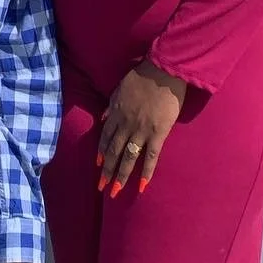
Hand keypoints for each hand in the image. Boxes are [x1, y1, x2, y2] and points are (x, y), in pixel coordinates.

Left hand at [98, 61, 186, 195]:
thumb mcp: (120, 88)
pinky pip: (151, 157)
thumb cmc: (143, 76)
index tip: (98, 165)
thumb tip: (103, 117)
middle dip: (106, 170)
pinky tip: (141, 186)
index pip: (105, 137)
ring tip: (115, 191)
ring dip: (121, 175)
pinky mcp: (158, 133)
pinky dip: (146, 172)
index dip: (101, 152)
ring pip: (128, 157)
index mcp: (116, 113)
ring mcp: (141, 130)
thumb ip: (112, 104)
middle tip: (101, 186)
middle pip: (114, 151)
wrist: (164, 71)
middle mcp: (126, 124)